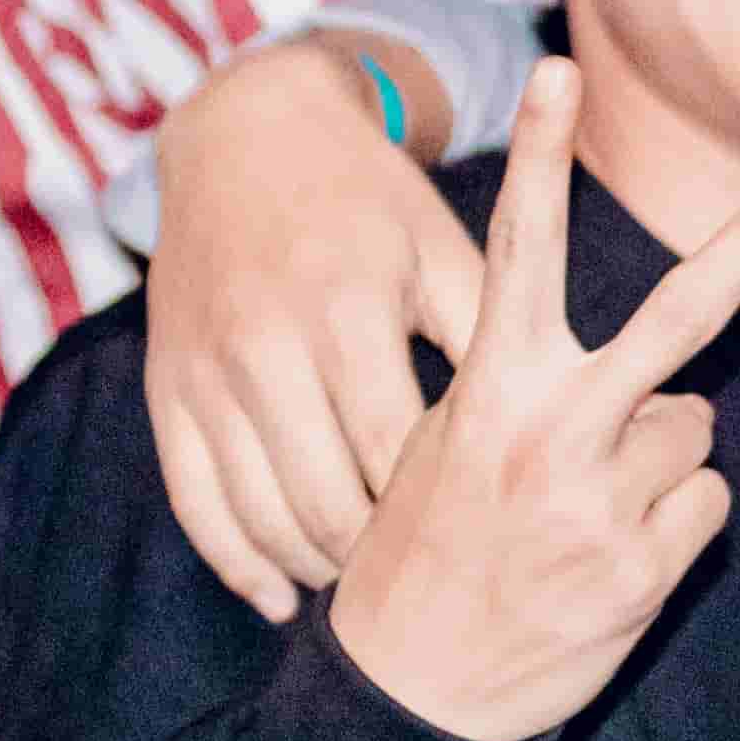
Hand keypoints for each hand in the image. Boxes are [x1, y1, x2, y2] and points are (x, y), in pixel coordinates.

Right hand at [145, 36, 488, 619]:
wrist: (246, 140)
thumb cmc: (374, 206)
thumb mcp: (445, 252)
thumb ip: (497, 338)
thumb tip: (577, 426)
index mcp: (349, 313)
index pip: (398, 452)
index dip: (444, 514)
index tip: (490, 553)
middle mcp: (266, 348)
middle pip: (327, 499)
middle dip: (383, 559)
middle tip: (438, 591)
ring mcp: (205, 375)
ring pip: (260, 515)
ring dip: (317, 570)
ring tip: (373, 595)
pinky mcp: (163, 392)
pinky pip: (193, 504)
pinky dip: (238, 564)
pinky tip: (283, 600)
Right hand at [320, 62, 739, 740]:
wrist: (410, 696)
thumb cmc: (426, 556)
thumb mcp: (448, 450)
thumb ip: (530, 390)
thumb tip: (644, 375)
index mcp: (488, 388)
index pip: (519, 251)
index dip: (539, 155)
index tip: (562, 70)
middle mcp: (551, 432)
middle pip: (678, 314)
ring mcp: (604, 503)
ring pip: (695, 430)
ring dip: (663, 458)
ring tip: (589, 512)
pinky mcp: (646, 570)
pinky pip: (705, 507)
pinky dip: (677, 525)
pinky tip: (614, 560)